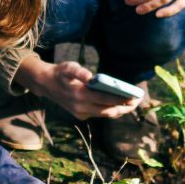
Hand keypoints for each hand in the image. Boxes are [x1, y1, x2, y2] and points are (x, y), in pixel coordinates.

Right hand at [17, 55, 140, 120]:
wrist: (45, 84)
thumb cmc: (61, 72)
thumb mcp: (68, 67)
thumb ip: (80, 72)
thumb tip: (91, 77)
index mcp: (80, 95)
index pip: (107, 99)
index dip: (122, 99)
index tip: (135, 97)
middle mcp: (81, 107)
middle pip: (109, 111)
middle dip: (125, 107)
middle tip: (138, 102)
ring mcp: (81, 113)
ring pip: (105, 115)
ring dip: (119, 110)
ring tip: (131, 104)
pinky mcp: (80, 116)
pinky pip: (99, 114)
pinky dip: (110, 110)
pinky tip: (119, 105)